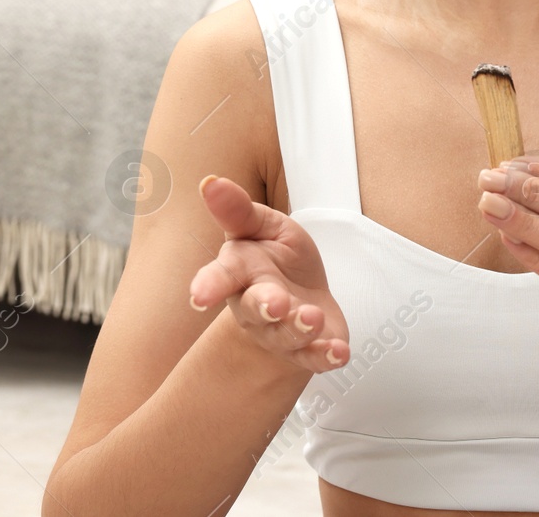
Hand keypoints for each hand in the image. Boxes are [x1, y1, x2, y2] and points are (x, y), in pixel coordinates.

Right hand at [188, 174, 350, 374]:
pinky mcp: (308, 348)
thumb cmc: (276, 259)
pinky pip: (315, 355)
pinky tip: (339, 353)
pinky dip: (326, 355)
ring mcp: (280, 331)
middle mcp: (255, 306)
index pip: (221, 277)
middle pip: (255, 309)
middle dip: (265, 307)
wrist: (299, 300)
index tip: (199, 296)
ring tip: (312, 317)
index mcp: (239, 273)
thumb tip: (210, 182)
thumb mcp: (262, 227)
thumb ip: (239, 210)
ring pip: (285, 335)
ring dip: (299, 328)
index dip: (209, 286)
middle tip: (276, 303)